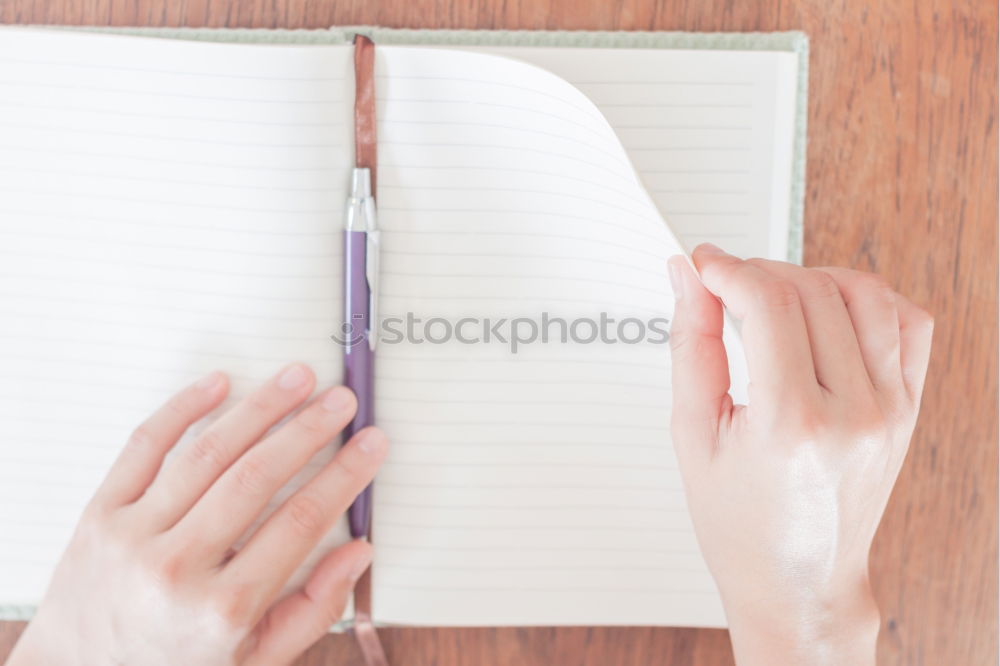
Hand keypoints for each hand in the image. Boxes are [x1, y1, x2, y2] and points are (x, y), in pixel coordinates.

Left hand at [6, 364, 387, 665]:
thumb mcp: (255, 662)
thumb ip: (313, 610)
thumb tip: (358, 552)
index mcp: (223, 609)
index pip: (301, 521)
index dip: (345, 476)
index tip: (371, 444)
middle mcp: (176, 569)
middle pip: (257, 478)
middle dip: (309, 430)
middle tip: (342, 401)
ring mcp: (132, 537)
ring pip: (207, 454)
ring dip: (258, 408)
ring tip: (297, 379)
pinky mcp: (99, 514)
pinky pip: (143, 446)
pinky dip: (182, 408)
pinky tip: (219, 384)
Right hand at [668, 245, 932, 664]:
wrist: (799, 581)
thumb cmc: (739, 525)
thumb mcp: (693, 435)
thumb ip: (690, 345)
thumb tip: (688, 278)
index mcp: (790, 426)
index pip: (768, 305)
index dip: (729, 269)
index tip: (703, 264)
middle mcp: (852, 414)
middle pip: (811, 291)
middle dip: (759, 273)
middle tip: (726, 287)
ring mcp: (890, 410)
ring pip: (863, 294)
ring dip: (811, 277)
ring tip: (775, 299)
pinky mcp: (909, 410)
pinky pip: (909, 323)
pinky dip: (869, 299)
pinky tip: (829, 313)